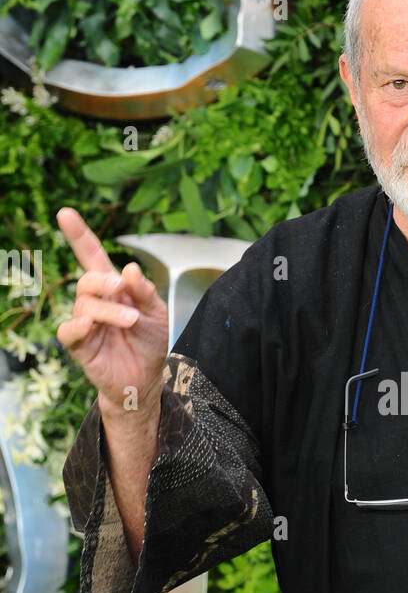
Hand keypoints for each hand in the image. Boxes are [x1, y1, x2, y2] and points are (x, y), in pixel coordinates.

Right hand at [56, 207, 168, 415]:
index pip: (92, 256)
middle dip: (104, 281)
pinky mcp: (80, 345)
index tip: (65, 213)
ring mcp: (85, 322)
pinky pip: (68, 330)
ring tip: (131, 322)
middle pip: (87, 279)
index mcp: (114, 288)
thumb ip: (145, 292)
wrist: (147, 379)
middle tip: (122, 289)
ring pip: (84, 304)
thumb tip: (130, 269)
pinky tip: (91, 325)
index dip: (79, 235)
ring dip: (109, 310)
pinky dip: (78, 325)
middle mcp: (96, 301)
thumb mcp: (157, 313)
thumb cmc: (150, 342)